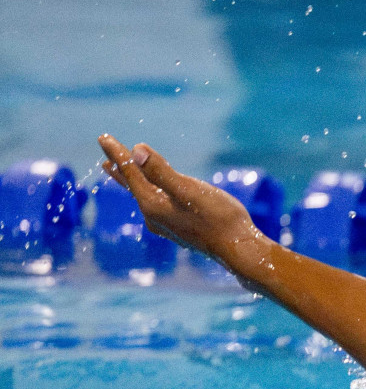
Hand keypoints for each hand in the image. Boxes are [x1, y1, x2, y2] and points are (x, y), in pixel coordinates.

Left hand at [97, 134, 268, 267]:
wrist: (240, 251)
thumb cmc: (219, 219)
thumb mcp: (190, 190)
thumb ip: (161, 171)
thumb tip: (136, 151)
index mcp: (153, 205)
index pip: (130, 173)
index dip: (118, 154)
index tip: (102, 137)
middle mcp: (154, 217)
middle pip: (133, 187)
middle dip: (120, 170)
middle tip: (105, 158)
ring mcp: (166, 225)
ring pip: (144, 197)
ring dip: (134, 183)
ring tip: (125, 175)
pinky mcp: (179, 230)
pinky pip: (157, 206)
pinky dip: (150, 193)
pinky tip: (157, 196)